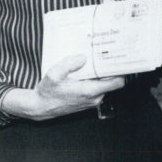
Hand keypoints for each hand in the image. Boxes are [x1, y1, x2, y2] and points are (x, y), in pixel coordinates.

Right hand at [1, 55, 124, 120]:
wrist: (40, 107)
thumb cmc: (47, 92)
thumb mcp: (53, 75)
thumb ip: (68, 64)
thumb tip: (83, 57)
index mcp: (90, 91)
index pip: (117, 82)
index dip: (121, 70)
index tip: (119, 59)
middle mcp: (94, 97)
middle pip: (113, 81)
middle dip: (111, 69)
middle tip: (107, 55)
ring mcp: (92, 100)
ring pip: (105, 84)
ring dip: (102, 74)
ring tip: (96, 61)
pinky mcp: (88, 101)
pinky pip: (98, 88)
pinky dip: (96, 79)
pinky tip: (88, 71)